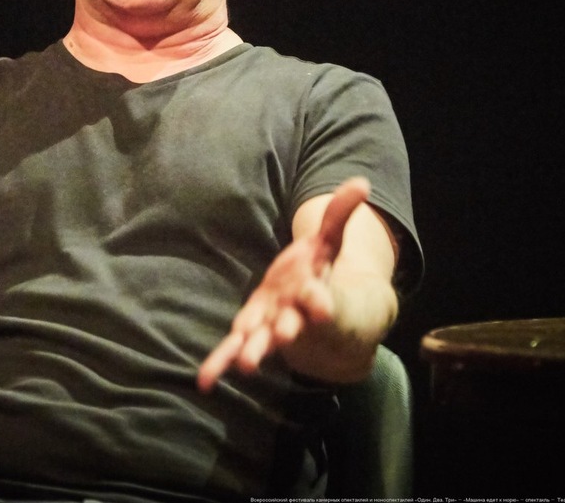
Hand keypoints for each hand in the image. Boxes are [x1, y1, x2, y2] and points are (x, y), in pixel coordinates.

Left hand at [197, 177, 372, 391]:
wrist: (310, 304)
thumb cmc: (318, 270)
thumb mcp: (329, 241)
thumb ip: (340, 215)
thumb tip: (361, 182)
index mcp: (313, 292)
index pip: (318, 296)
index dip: (319, 299)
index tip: (322, 306)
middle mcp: (293, 315)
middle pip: (291, 325)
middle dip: (287, 331)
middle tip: (284, 337)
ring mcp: (270, 326)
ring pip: (261, 342)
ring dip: (254, 351)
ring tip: (246, 365)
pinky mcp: (249, 330)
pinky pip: (232, 349)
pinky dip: (218, 364)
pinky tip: (203, 381)